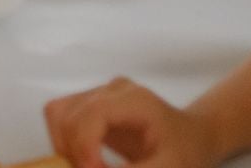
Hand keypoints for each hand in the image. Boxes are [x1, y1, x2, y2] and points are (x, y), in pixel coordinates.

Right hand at [45, 78, 220, 167]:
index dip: (83, 146)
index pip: (91, 114)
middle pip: (68, 115)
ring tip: (89, 167)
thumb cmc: (186, 152)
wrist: (193, 137)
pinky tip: (86, 160)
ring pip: (58, 114)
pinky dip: (65, 143)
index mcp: (135, 100)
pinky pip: (61, 118)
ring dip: (64, 147)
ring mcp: (100, 93)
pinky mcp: (91, 104)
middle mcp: (113, 90)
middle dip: (73, 152)